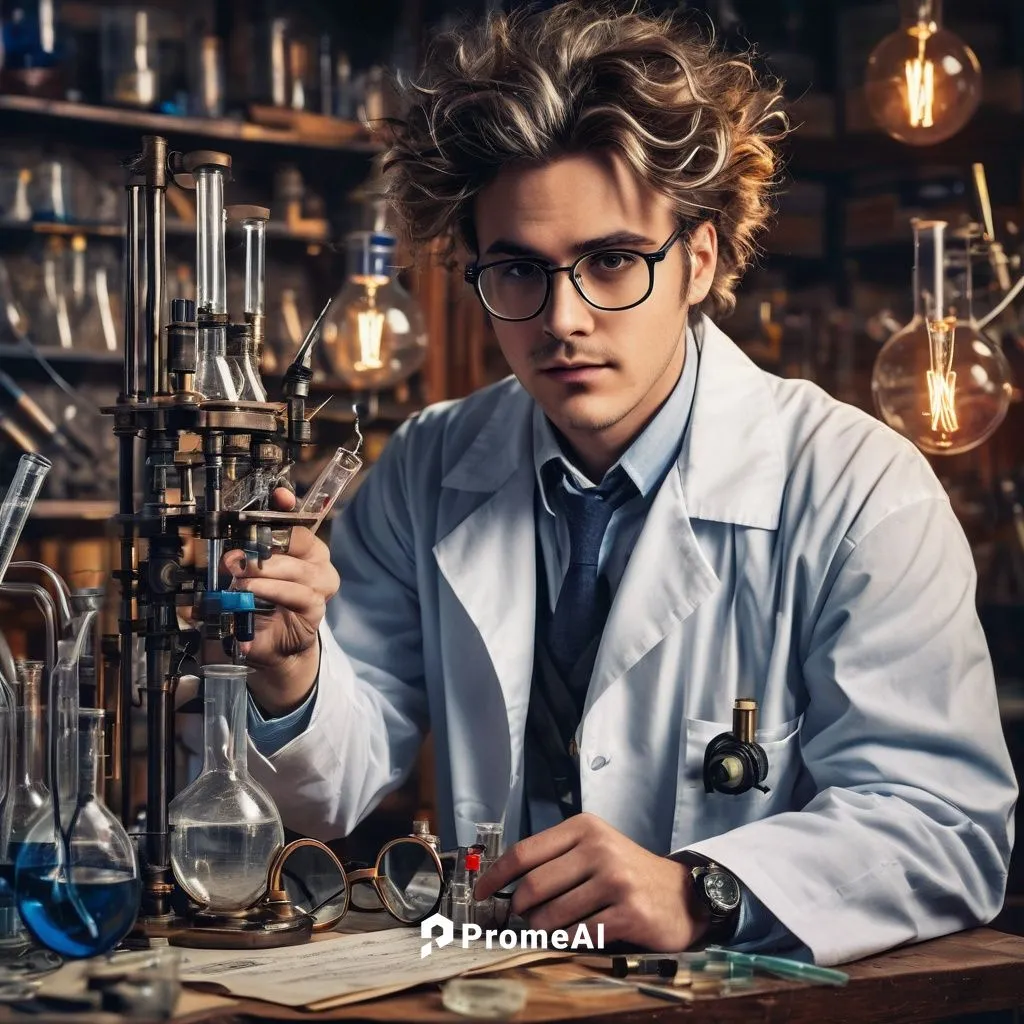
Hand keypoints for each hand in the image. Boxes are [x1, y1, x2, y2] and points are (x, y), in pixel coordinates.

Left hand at [220, 486, 339, 713]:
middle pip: (301, 541)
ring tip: (239, 578)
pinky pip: (298, 595)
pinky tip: (251, 591)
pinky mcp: (315, 608)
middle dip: (265, 544)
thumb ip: (227, 560)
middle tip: (233, 557)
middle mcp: (315, 561)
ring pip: (298, 570)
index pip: (297, 519)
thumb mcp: (240, 578)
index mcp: (301, 547)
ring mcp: (319, 585)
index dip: (287, 506)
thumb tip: (190, 547)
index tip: (278, 496)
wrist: (272, 646)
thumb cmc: (258, 605)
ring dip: (265, 572)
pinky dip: (272, 591)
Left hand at [473, 813, 707, 950]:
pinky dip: (567, 940)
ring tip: (544, 927)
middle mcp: (599, 849)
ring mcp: (615, 880)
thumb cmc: (628, 872)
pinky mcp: (628, 912)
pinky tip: (571, 936)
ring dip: (540, 927)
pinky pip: (579, 933)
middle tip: (520, 915)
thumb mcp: (594, 848)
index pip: (525, 851)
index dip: (496, 875)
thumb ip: (555, 857)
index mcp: (584, 828)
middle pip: (534, 885)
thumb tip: (504, 878)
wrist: (682, 894)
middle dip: (519, 907)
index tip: (480, 891)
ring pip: (553, 913)